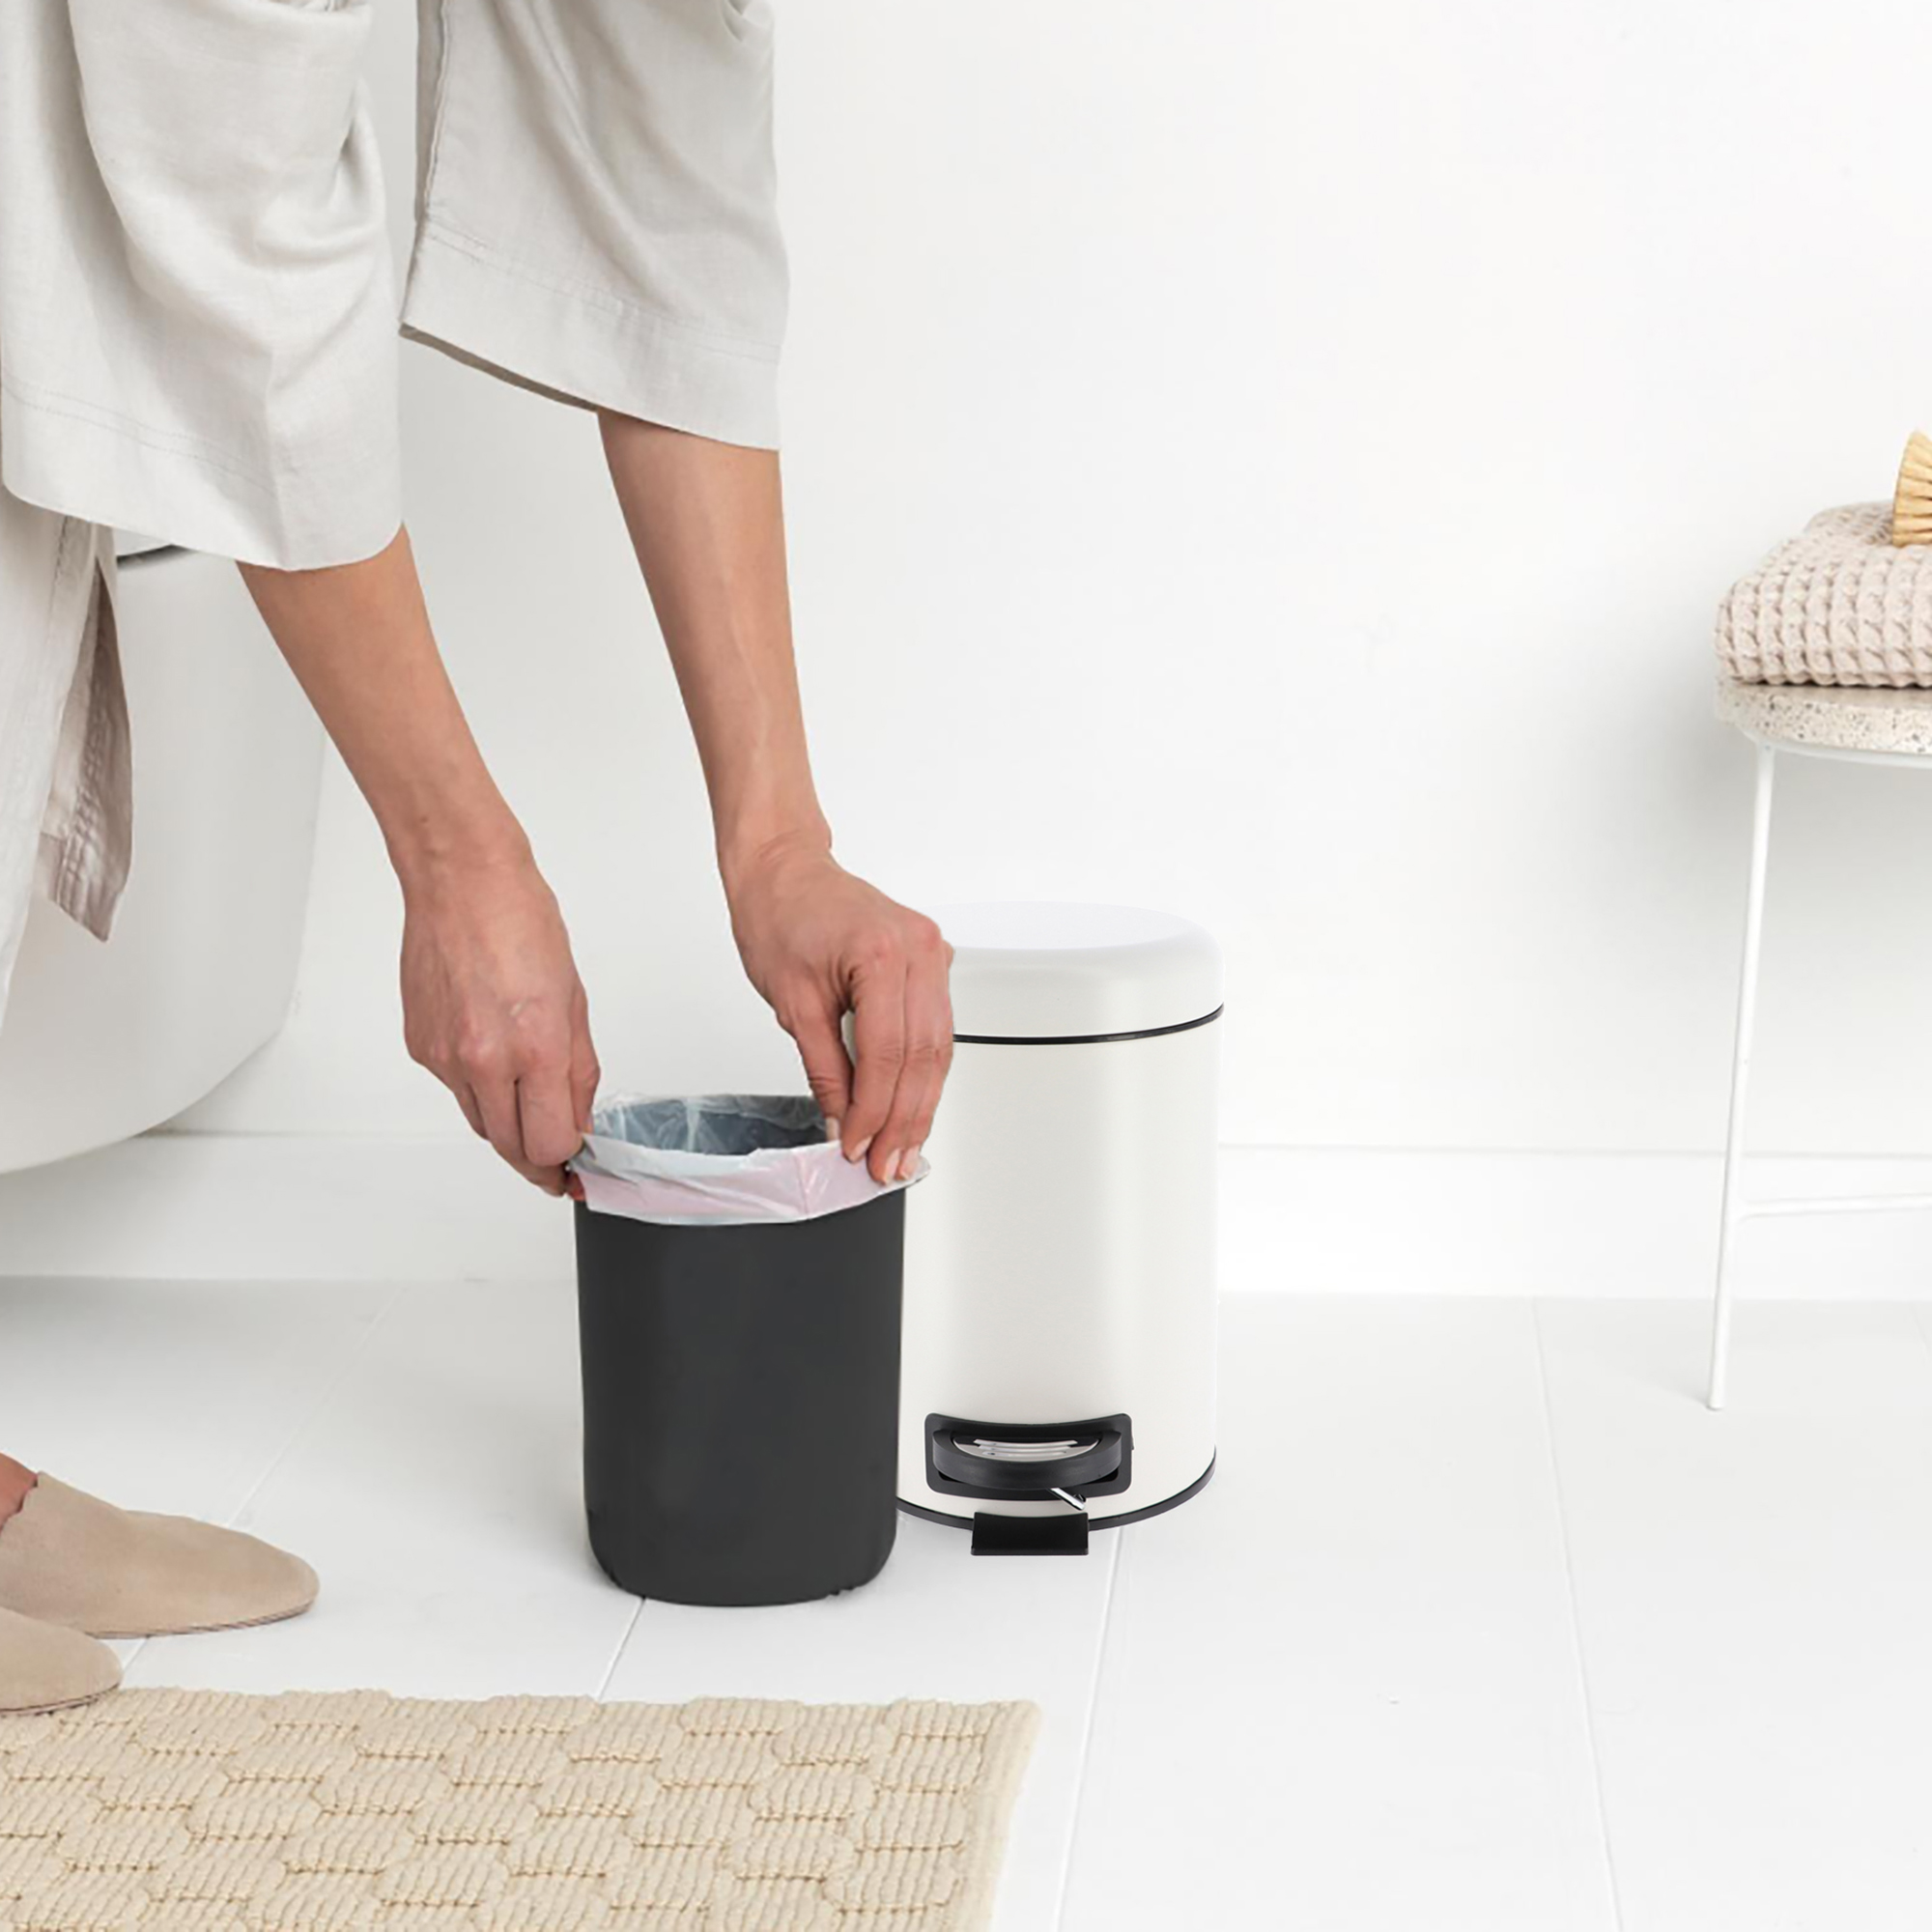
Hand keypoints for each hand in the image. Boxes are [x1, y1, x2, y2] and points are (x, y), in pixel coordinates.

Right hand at [398, 845, 599, 1193]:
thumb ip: (578, 1072)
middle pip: (510, 1147)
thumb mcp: (575, 1002)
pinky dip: (479, 1088)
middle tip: (559, 1158)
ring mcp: (445, 1057)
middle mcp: (483, 1060)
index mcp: (533, 1048)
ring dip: (508, 1124)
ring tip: (530, 1099)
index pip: (549, 1144)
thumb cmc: (521, 923)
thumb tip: (578, 1121)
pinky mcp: (419, 1047)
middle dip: (537, 1156)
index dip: (567, 1161)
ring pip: (480, 1123)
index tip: (578, 1162)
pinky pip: (455, 1090)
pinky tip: (495, 1055)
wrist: (461, 883)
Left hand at [725, 839, 952, 1183]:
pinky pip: (937, 1026)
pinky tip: (914, 1103)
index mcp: (880, 956)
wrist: (784, 869)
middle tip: (889, 1165)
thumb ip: (824, 1069)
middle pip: (923, 1057)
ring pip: (939, 1047)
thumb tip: (842, 1120)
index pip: (886, 1056)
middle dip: (905, 1119)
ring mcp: (932, 951)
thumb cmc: (780, 916)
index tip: (859, 1147)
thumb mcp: (793, 1003)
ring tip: (904, 1149)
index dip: (874, 1112)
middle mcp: (918, 951)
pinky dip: (924, 1070)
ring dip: (922, 1103)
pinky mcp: (931, 958)